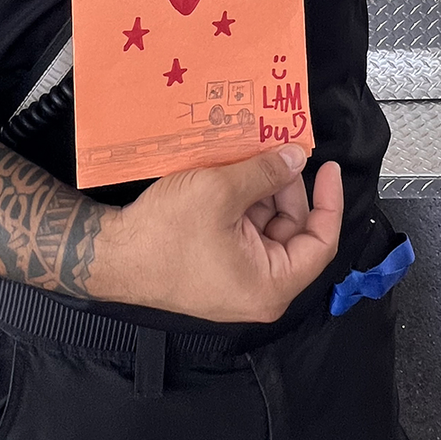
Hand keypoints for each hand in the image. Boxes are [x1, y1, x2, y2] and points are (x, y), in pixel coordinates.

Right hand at [89, 146, 342, 322]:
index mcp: (271, 284)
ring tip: (250, 157)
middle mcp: (260, 289)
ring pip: (267, 227)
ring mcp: (237, 279)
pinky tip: (233, 174)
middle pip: (293, 231)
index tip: (326, 166)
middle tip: (275, 150)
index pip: (321, 242)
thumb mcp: (221, 191)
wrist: (113, 255)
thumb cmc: (166, 233)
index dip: (328, 201)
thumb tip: (296, 157)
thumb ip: (266, 172)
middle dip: (286, 188)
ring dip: (262, 191)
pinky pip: (243, 232)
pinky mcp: (218, 268)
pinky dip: (242, 202)